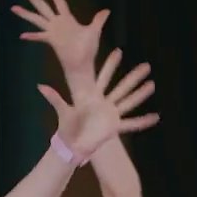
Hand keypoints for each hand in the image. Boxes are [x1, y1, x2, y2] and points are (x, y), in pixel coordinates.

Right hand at [12, 0, 108, 86]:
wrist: (83, 63)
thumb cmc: (88, 49)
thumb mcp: (94, 31)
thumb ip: (98, 20)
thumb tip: (107, 10)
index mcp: (67, 20)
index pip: (60, 4)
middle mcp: (57, 24)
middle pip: (43, 7)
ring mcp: (53, 32)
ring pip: (37, 18)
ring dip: (26, 13)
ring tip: (13, 7)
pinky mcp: (51, 40)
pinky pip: (40, 36)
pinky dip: (32, 36)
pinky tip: (22, 36)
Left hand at [39, 48, 159, 160]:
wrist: (72, 145)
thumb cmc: (68, 128)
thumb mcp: (63, 111)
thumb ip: (55, 98)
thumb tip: (40, 86)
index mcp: (93, 97)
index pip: (104, 77)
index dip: (110, 65)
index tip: (118, 51)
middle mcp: (105, 104)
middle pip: (122, 87)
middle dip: (134, 76)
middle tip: (146, 65)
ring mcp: (112, 115)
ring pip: (129, 101)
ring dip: (141, 94)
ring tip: (152, 85)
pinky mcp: (115, 127)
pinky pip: (132, 124)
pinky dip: (143, 121)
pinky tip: (156, 117)